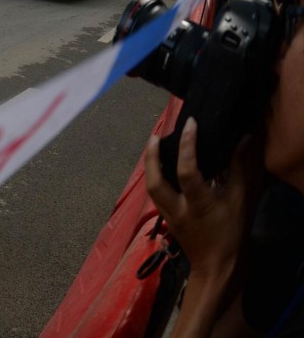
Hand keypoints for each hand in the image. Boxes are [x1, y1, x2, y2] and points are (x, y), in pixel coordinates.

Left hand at [145, 119, 257, 334]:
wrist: (217, 266)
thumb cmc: (230, 233)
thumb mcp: (239, 201)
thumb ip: (238, 169)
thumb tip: (241, 140)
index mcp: (198, 205)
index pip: (187, 171)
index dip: (188, 145)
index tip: (190, 124)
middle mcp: (177, 209)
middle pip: (155, 182)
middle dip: (151, 157)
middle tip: (155, 136)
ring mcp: (167, 215)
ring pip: (151, 188)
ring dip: (149, 165)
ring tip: (153, 145)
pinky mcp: (165, 217)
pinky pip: (154, 193)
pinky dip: (154, 176)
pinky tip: (157, 165)